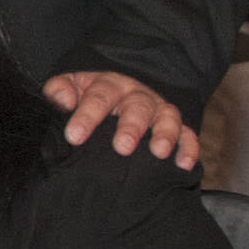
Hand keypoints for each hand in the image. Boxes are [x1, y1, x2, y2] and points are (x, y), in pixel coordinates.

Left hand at [44, 70, 196, 170]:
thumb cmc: (87, 94)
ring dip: (165, 134)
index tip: (75, 136)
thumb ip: (60, 90)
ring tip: (159, 153)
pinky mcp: (176, 125)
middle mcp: (137, 95)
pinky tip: (184, 164)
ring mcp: (158, 109)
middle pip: (137, 106)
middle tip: (122, 147)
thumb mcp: (70, 86)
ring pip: (167, 117)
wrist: (117, 89)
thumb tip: (63, 101)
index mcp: (108, 85)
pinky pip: (188, 133)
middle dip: (131, 126)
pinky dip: (189, 147)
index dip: (87, 115)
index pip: (99, 96)